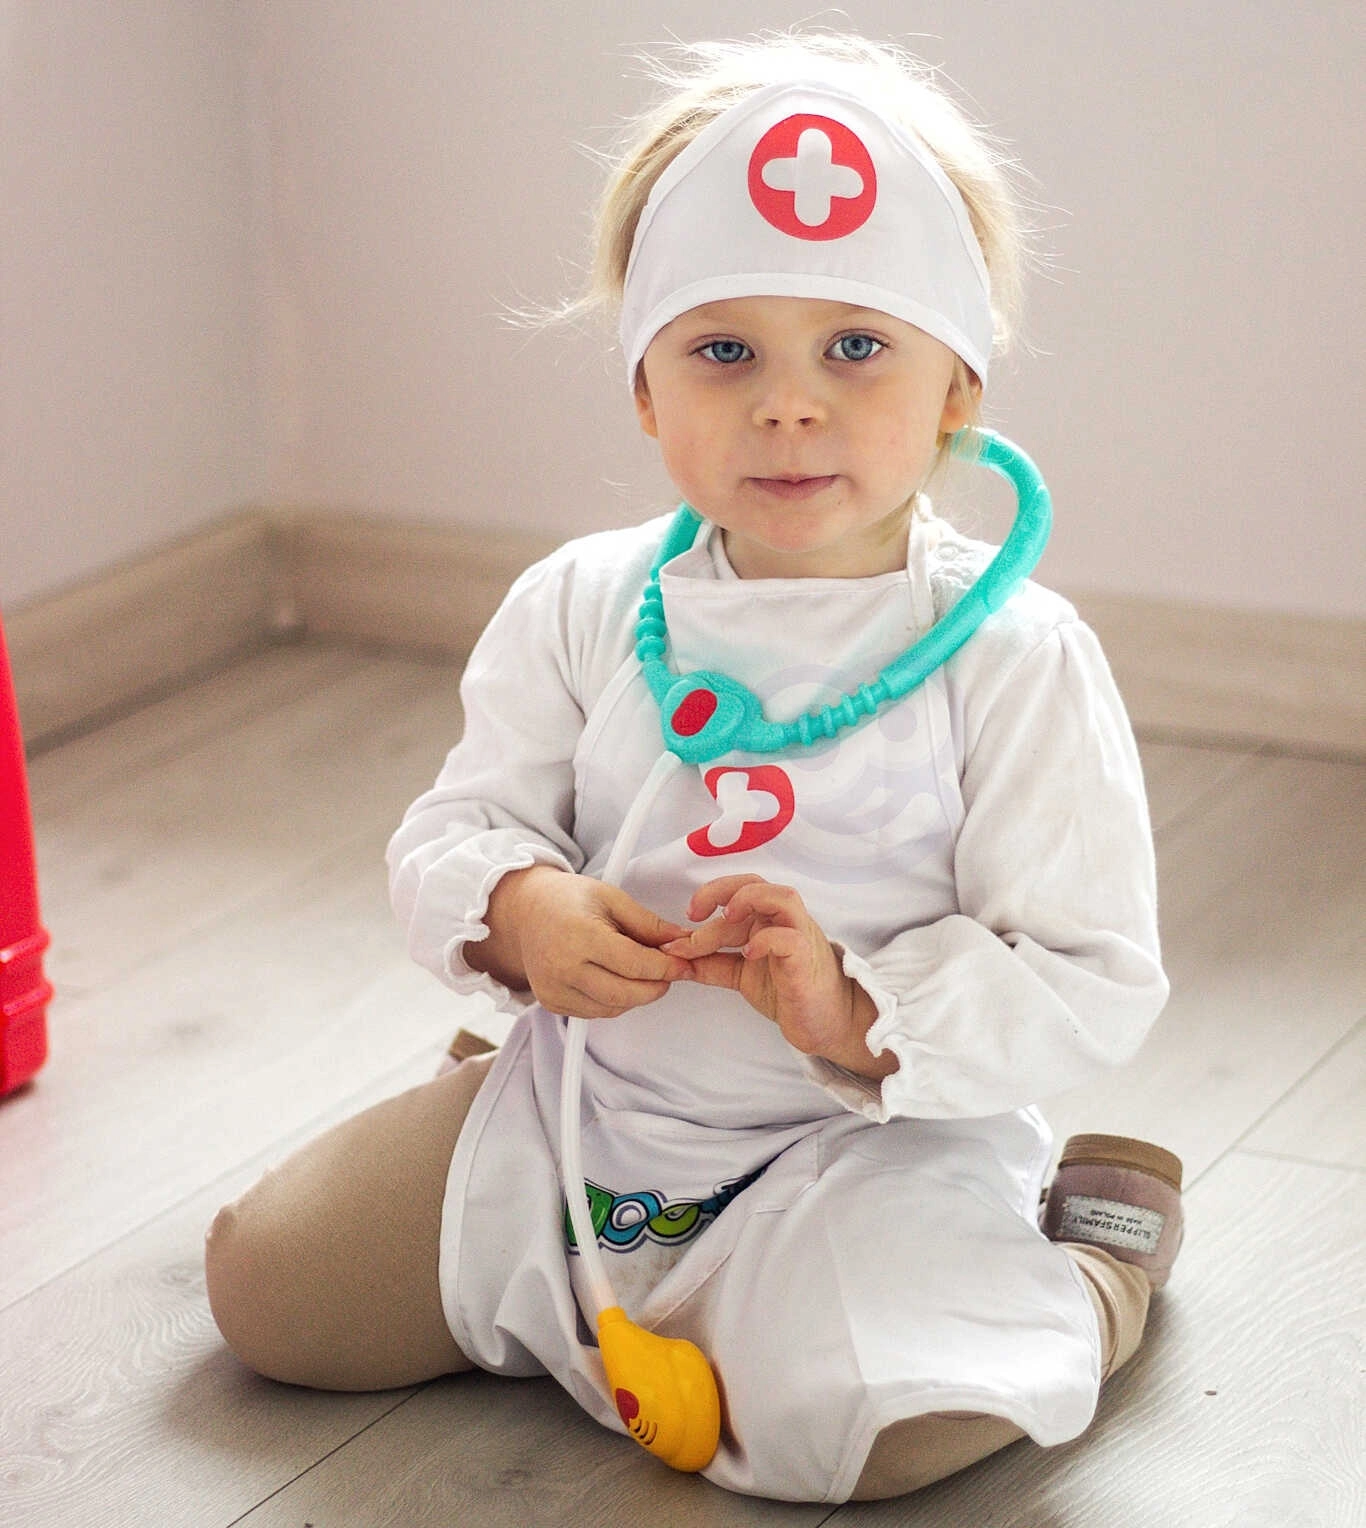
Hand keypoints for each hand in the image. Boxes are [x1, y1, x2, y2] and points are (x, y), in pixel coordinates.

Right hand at [476, 866, 693, 1019]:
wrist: (526, 911)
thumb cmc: (567, 900)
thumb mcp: (612, 897)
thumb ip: (648, 924)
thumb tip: (682, 942)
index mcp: (579, 934)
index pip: (634, 963)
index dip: (666, 967)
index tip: (684, 964)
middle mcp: (562, 966)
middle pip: (625, 994)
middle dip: (656, 987)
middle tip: (670, 973)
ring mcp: (554, 989)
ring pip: (612, 1008)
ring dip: (636, 995)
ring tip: (639, 970)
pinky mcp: (551, 1002)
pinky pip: (595, 1012)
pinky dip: (615, 1000)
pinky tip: (615, 978)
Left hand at [661, 875, 896, 1079]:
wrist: (828, 1023)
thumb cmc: (790, 992)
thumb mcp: (742, 976)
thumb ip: (713, 964)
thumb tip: (676, 959)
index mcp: (768, 920)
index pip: (738, 890)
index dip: (709, 895)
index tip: (686, 918)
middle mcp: (785, 921)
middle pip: (755, 885)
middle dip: (718, 893)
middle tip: (693, 917)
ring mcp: (800, 937)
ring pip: (781, 898)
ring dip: (748, 900)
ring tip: (725, 917)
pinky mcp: (806, 961)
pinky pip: (790, 938)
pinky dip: (766, 939)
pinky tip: (748, 953)